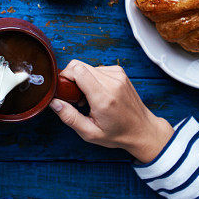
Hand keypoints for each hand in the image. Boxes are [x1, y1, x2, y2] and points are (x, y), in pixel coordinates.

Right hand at [50, 61, 172, 162]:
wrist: (143, 130)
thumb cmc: (118, 133)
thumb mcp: (90, 133)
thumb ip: (70, 117)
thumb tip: (54, 103)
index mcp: (103, 97)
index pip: (78, 70)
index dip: (65, 76)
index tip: (64, 89)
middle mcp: (112, 82)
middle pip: (80, 65)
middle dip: (71, 78)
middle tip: (74, 97)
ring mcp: (118, 75)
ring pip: (88, 66)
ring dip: (82, 79)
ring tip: (87, 97)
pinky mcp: (120, 72)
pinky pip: (97, 68)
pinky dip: (92, 78)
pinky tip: (97, 92)